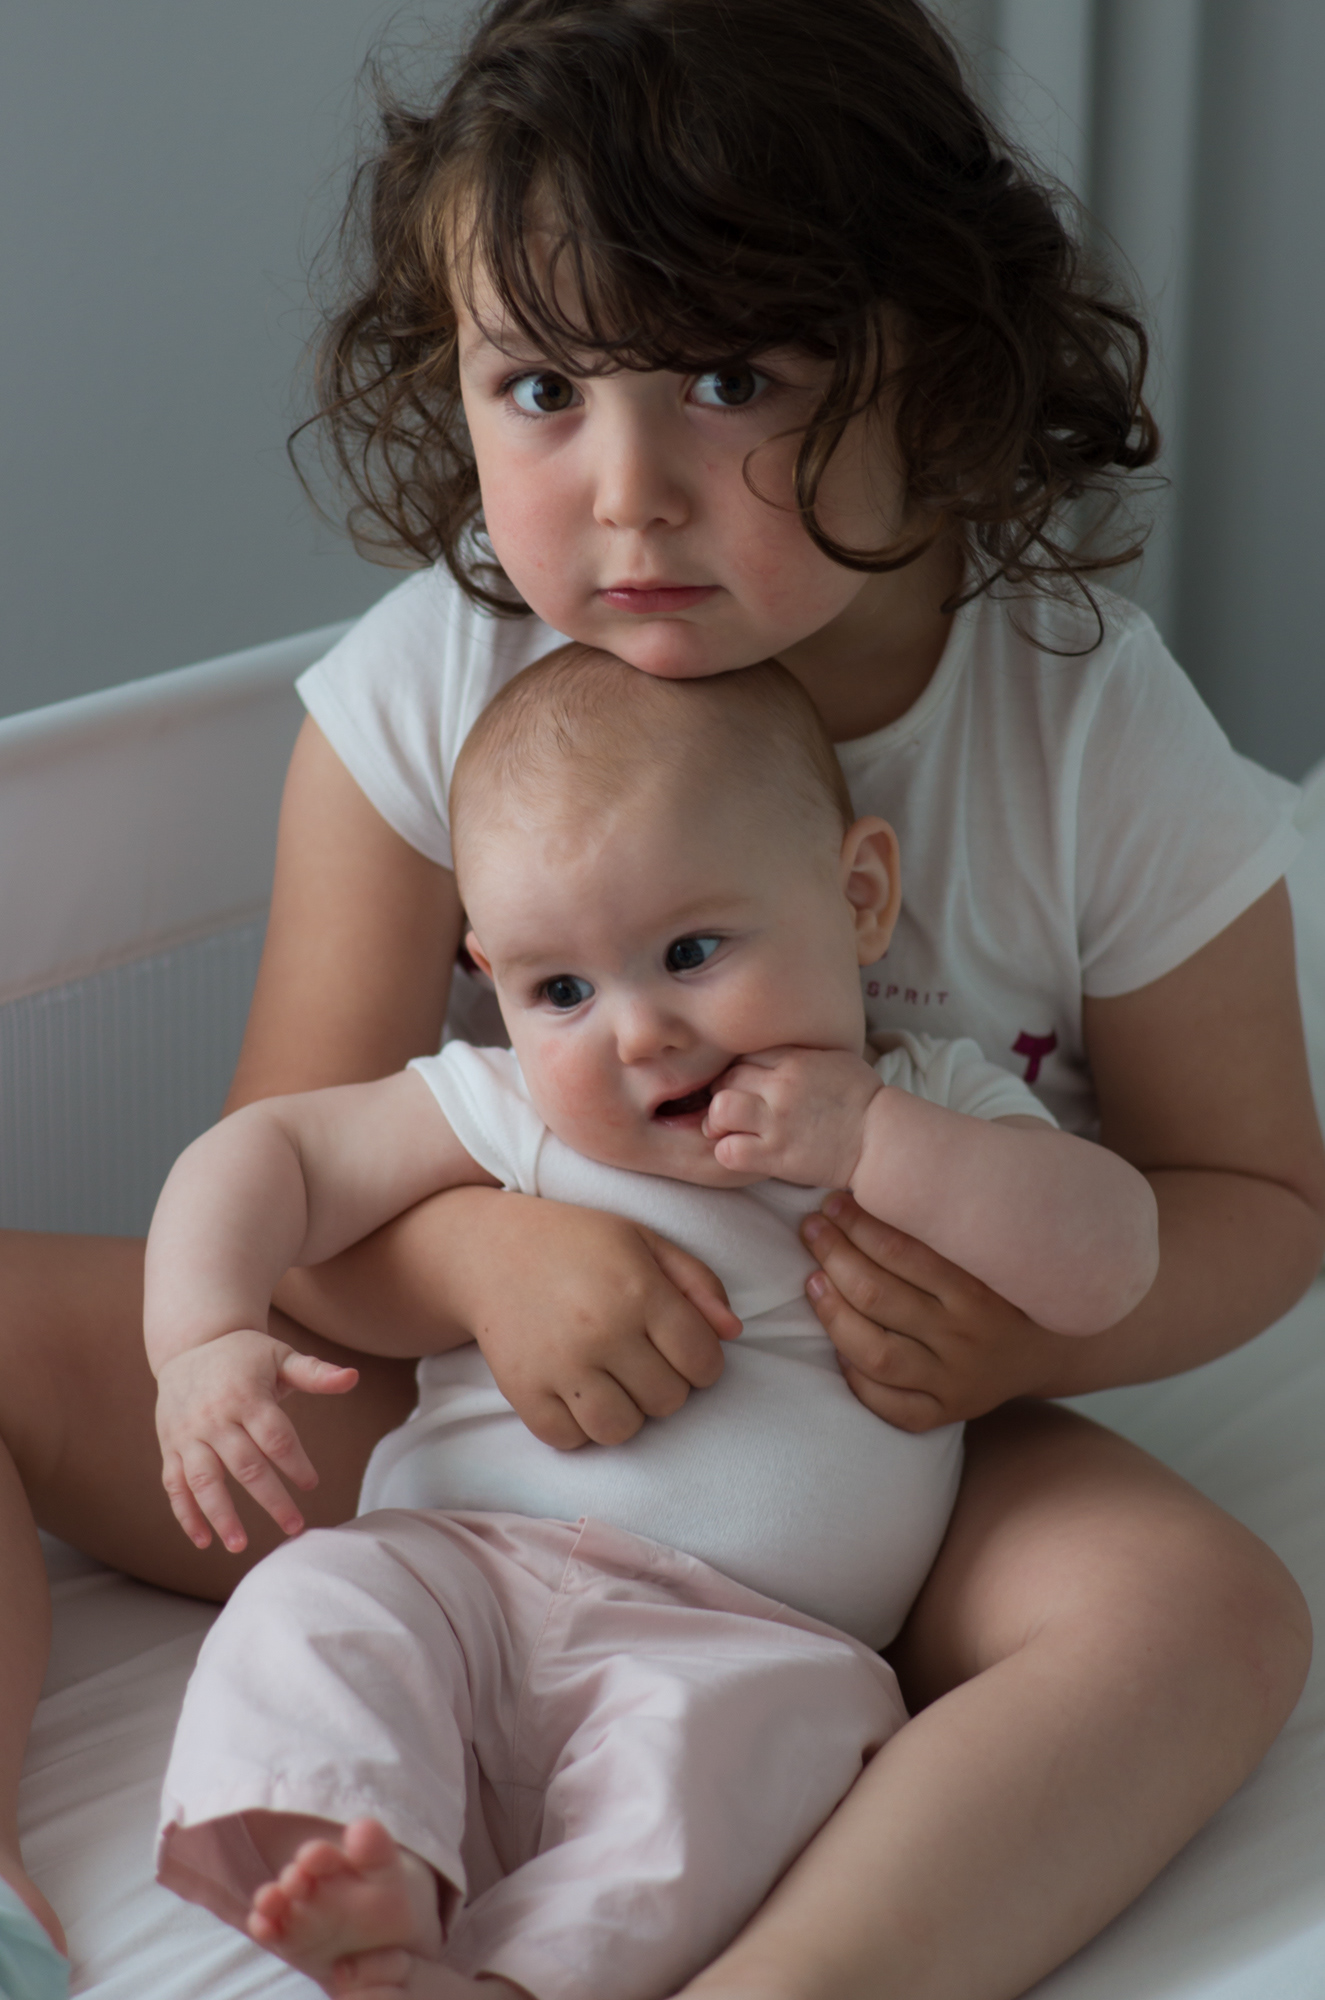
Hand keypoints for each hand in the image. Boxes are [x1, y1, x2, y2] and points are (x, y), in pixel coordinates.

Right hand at [154, 1329, 358, 1551]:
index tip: (312, 1484)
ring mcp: (189, 1435)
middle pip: (245, 1465)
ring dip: (221, 1515)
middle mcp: (215, 1418)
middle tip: (294, 1527)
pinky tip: (203, 1541)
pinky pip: (174, 1485)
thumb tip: (353, 1377)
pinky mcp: (171, 1447)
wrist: (190, 1344)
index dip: (295, 1463)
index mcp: (247, 1396)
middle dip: (270, 1499)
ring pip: (204, 1480)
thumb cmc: (245, 1355)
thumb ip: (315, 1372)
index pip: (275, 1436)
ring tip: (240, 1546)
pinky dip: (186, 1514)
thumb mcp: (281, 1356)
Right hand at [453, 1197, 741, 1449]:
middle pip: (668, 1401)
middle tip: (640, 1360)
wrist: (489, 1249)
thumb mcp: (643, 1241)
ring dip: (626, 1413)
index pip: (703, 1362)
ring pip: (621, 1430)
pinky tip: (575, 1392)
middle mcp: (601, 1330)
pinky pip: (569, 1440)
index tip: (683, 1352)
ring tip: (614, 1383)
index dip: (703, 1364)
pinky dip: (578, 1426)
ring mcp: (559, 1364)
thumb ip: (697, 1282)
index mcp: (638, 1290)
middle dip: (665, 1385)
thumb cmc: (577, 1243)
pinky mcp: (523, 1390)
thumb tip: (733, 1333)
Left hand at [703, 1048, 881, 1185]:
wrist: (881, 1139)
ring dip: (717, 1121)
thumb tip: (776, 1049)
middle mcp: (781, 1087)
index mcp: (795, 1060)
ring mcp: (777, 1122)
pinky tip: (741, 1151)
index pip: (743, 1054)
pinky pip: (729, 1151)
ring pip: (720, 1109)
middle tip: (732, 1107)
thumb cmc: (862, 1099)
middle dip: (723, 1092)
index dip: (737, 1069)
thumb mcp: (835, 1058)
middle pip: (726, 1079)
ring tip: (728, 1129)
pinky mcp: (776, 1156)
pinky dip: (728, 1152)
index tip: (743, 1083)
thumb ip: (801, 1052)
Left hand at [800, 1193, 1070, 1429]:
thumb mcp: (991, 1244)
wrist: (1054, 1347)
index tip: (833, 1203)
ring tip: (813, 1281)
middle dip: (834, 1256)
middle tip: (813, 1230)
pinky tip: (839, 1347)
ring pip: (875, 1353)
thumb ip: (948, 1214)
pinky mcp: (946, 1412)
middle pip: (878, 1297)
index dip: (856, 1224)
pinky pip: (891, 1406)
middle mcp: (967, 1336)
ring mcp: (955, 1380)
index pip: (902, 1252)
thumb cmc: (1007, 1282)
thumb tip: (890, 1165)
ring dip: (833, 1314)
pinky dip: (857, 1378)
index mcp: (981, 1289)